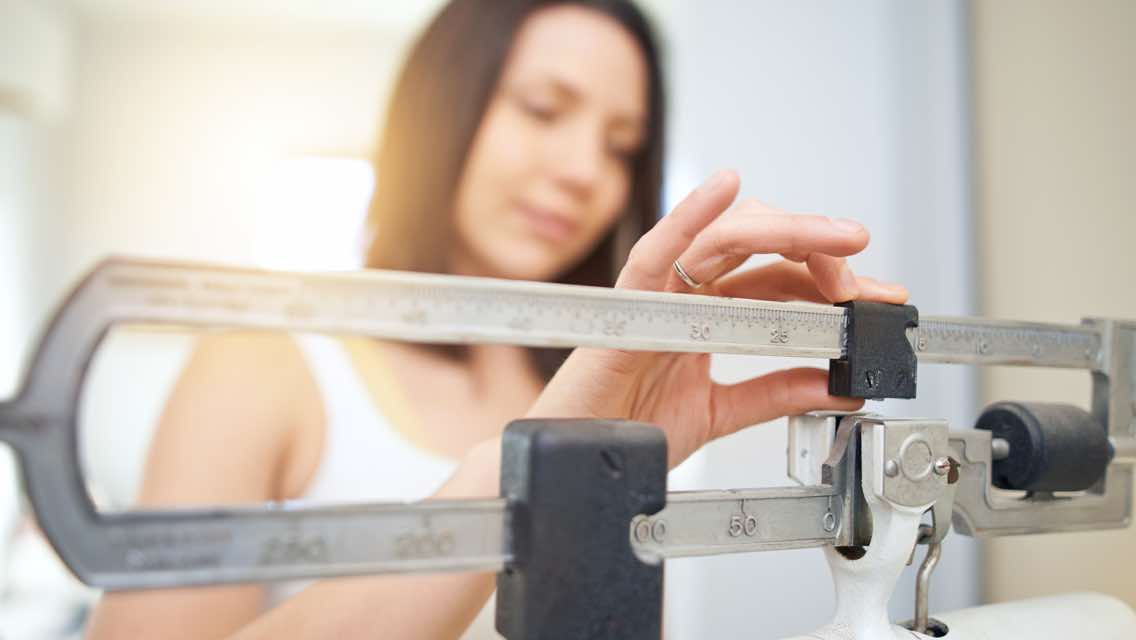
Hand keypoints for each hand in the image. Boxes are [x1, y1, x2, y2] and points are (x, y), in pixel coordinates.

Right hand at [527, 170, 908, 466]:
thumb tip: (837, 385)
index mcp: (704, 314)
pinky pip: (655, 254)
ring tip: (838, 236)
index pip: (778, 281)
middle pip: (761, 251)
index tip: (882, 299)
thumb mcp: (717, 413)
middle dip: (822, 255)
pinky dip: (688, 217)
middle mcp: (683, 294)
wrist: (577, 464)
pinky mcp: (625, 308)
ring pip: (724, 241)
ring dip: (786, 231)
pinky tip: (726, 189)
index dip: (833, 284)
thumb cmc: (625, 432)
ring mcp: (655, 295)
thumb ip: (772, 393)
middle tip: (872, 278)